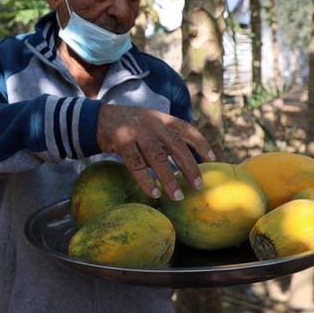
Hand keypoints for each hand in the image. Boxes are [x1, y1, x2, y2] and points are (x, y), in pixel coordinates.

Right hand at [96, 104, 214, 200]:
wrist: (100, 118)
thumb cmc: (132, 126)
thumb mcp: (152, 123)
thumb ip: (168, 137)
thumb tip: (191, 162)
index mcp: (162, 118)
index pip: (186, 129)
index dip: (201, 143)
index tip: (213, 159)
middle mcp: (152, 123)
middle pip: (175, 145)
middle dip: (189, 166)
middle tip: (198, 185)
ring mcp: (136, 131)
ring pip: (157, 157)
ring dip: (169, 178)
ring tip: (177, 195)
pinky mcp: (121, 141)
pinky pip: (136, 165)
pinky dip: (146, 180)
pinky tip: (154, 193)